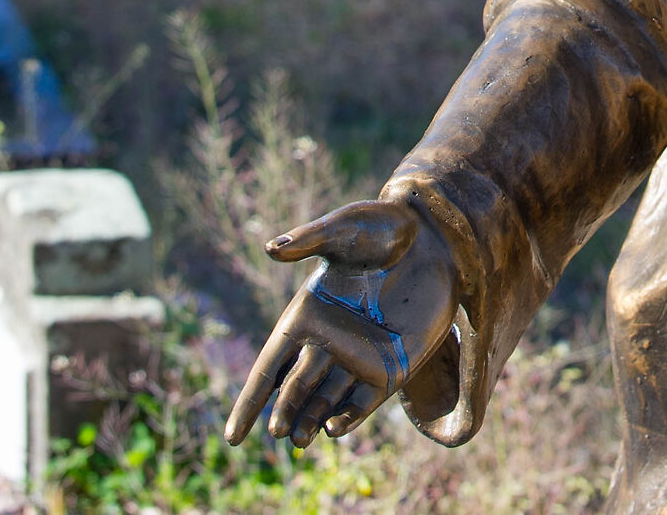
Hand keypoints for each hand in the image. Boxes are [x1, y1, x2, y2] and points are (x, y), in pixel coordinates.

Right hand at [225, 199, 461, 447]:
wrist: (434, 238)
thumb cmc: (382, 228)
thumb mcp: (343, 230)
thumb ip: (309, 241)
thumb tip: (270, 248)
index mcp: (306, 315)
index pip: (270, 367)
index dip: (250, 401)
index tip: (232, 437)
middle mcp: (327, 343)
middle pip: (295, 389)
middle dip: (283, 412)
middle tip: (277, 432)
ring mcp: (358, 358)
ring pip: (323, 402)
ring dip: (309, 422)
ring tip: (299, 439)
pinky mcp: (391, 368)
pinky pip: (362, 403)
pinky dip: (347, 419)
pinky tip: (334, 429)